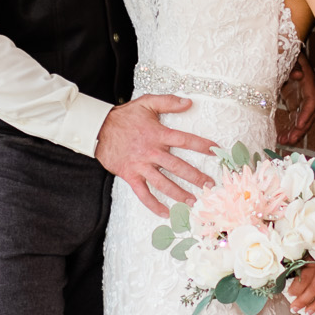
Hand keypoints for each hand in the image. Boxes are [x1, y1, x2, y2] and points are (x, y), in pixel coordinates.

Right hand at [95, 95, 216, 217]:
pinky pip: (143, 194)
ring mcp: (141, 166)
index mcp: (158, 134)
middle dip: (196, 177)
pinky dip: (154, 205)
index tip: (216, 151)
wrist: (98, 129)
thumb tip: (189, 102)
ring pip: (163, 183)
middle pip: (178, 167)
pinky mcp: (130, 176)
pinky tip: (165, 213)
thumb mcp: (146, 102)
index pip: (185, 140)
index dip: (202, 145)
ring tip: (194, 202)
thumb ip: (168, 102)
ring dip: (179, 194)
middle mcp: (152, 152)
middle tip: (210, 186)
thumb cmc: (124, 116)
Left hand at [276, 57, 314, 145]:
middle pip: (308, 114)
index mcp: (307, 81)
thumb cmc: (285, 50)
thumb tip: (299, 75)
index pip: (311, 101)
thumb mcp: (289, 56)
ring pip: (301, 118)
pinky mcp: (293, 100)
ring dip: (295, 131)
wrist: (282, 47)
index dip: (307, 114)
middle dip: (301, 129)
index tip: (299, 125)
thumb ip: (293, 65)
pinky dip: (289, 127)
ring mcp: (300, 97)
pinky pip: (293, 117)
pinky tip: (281, 137)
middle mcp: (306, 91)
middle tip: (291, 140)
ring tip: (284, 142)